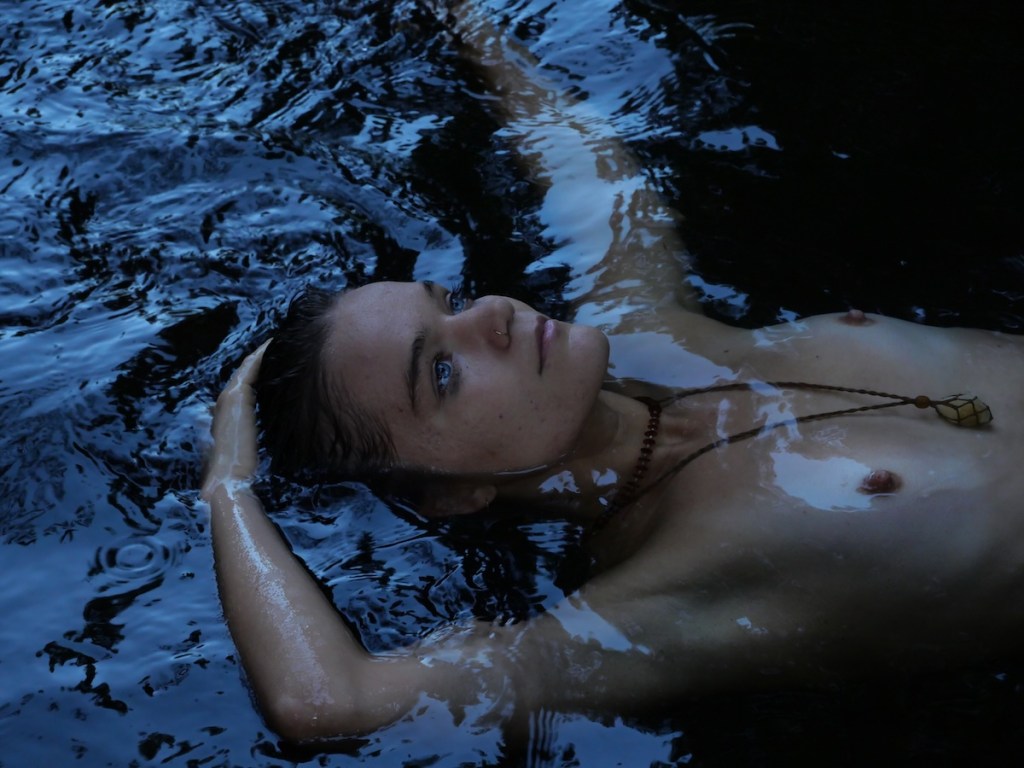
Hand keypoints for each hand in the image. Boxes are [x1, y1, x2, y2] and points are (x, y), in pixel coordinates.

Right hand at [201, 341, 269, 498]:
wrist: (228, 481)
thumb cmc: (237, 473)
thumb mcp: (241, 452)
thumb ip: (243, 441)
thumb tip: (247, 437)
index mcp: (225, 415)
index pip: (243, 388)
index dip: (256, 374)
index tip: (273, 364)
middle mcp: (224, 403)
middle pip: (243, 374)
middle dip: (258, 361)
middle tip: (275, 347)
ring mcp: (228, 398)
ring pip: (246, 368)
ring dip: (259, 355)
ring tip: (275, 343)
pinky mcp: (236, 397)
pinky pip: (250, 368)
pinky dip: (260, 356)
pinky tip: (272, 345)